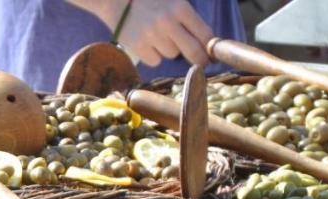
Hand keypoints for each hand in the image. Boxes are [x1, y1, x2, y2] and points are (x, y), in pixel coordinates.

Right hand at [71, 0, 212, 66]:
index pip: (204, 33)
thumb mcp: (172, 0)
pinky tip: (147, 43)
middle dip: (200, 59)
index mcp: (180, 8)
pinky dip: (153, 55)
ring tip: (159, 37)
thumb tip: (204, 41)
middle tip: (202, 63)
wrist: (116, 0)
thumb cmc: (148, 0)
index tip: (211, 53)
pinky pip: (155, 60)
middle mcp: (168, 22)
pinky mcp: (138, 46)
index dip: (210, 46)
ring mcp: (152, 35)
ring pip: (172, 54)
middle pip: (193, 50)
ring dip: (169, 49)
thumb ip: (187, 17)